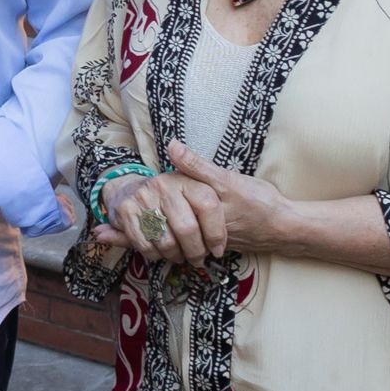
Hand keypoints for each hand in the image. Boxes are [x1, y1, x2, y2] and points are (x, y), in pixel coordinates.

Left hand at [91, 141, 288, 264]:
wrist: (286, 228)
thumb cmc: (258, 203)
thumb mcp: (226, 180)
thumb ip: (197, 167)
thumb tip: (171, 146)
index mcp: (192, 217)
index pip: (153, 225)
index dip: (128, 229)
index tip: (103, 229)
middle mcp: (194, 233)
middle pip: (155, 238)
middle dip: (130, 239)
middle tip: (103, 236)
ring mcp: (203, 241)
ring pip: (168, 244)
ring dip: (145, 244)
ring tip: (119, 240)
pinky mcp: (212, 243)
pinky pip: (184, 245)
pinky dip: (168, 243)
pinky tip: (159, 241)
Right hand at [93, 167, 222, 266]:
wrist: (129, 190)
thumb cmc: (171, 199)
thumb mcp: (192, 195)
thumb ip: (209, 204)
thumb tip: (215, 227)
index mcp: (185, 179)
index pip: (208, 205)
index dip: (216, 233)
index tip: (217, 250)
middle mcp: (163, 184)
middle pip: (187, 228)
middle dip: (196, 251)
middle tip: (198, 259)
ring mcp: (143, 197)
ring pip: (167, 241)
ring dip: (175, 255)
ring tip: (179, 255)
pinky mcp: (126, 211)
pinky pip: (146, 245)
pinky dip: (155, 255)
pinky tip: (160, 251)